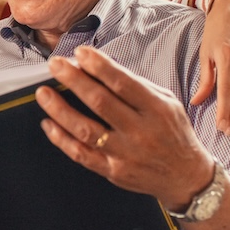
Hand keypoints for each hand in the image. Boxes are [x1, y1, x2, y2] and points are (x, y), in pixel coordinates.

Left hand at [36, 47, 211, 208]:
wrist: (186, 177)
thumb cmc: (173, 133)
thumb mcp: (166, 102)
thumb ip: (136, 86)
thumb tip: (99, 67)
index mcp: (157, 110)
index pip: (123, 83)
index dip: (99, 65)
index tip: (79, 52)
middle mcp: (141, 132)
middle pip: (100, 102)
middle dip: (74, 80)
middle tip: (55, 65)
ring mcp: (125, 154)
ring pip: (85, 130)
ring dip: (60, 109)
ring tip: (43, 93)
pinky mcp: (113, 171)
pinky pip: (81, 154)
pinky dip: (61, 139)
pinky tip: (48, 124)